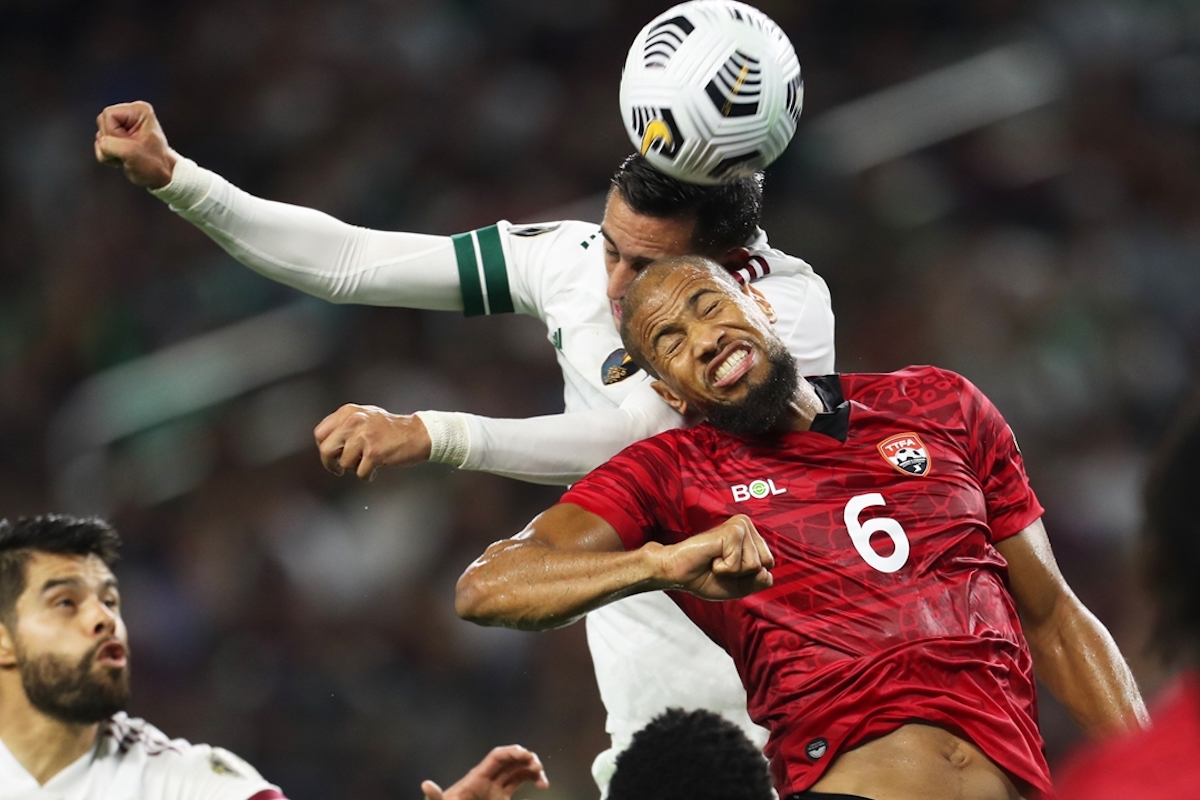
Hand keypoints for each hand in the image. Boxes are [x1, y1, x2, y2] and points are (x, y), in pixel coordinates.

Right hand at [94, 101, 176, 188]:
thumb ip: (109, 145)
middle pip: (101, 122)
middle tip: (128, 152)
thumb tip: (100, 144)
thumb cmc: (153, 165)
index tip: (131, 143)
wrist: (161, 178)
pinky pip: (101, 144)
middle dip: (111, 142)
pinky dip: (109, 155)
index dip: (114, 132)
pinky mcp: (118, 137)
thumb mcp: (131, 153)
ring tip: (128, 157)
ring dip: (110, 151)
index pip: (108, 114)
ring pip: (100, 135)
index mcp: (139, 110)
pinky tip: (123, 159)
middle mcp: (130, 113)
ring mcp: (123, 125)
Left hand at [313, 404, 431, 479]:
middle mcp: (354, 421)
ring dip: (355, 468)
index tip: (332, 455)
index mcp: (348, 412)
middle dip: (331, 463)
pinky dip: (367, 475)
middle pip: (326, 449)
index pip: (320, 433)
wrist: (417, 433)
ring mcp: (363, 437)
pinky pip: (361, 472)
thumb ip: (344, 425)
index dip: (324, 447)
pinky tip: (375, 469)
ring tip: (367, 462)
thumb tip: (325, 443)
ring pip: (344, 463)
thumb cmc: (392, 429)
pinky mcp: (374, 452)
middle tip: (340, 468)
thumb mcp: (364, 416)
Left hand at [421, 745, 548, 799]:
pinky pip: (520, 781)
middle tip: (537, 766)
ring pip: (518, 769)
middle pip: (510, 759)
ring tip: (542, 778)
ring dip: (532, 768)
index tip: (526, 755)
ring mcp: (496, 787)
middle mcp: (488, 778)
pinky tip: (543, 785)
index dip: (511, 752)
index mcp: (477, 777)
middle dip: (525, 758)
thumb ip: (434, 796)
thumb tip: (425, 785)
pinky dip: (533, 779)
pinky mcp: (501, 796)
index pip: (497, 757)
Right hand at [658, 515, 774, 599]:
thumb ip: (759, 581)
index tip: (729, 569)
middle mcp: (746, 528)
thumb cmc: (705, 577)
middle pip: (766, 563)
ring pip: (755, 564)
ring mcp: (739, 527)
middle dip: (743, 573)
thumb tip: (767, 571)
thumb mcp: (740, 586)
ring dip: (732, 571)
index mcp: (750, 537)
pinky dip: (724, 568)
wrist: (679, 574)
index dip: (749, 576)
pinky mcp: (731, 531)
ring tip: (716, 560)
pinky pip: (739, 563)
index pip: (769, 565)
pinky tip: (712, 558)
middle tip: (722, 564)